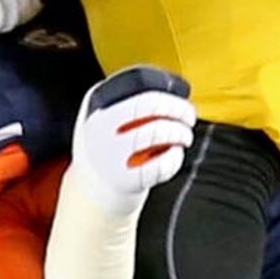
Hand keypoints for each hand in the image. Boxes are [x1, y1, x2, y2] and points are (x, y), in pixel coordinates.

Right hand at [69, 65, 197, 210]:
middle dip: (178, 108)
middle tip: (189, 116)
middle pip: (149, 105)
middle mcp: (98, 127)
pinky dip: (175, 158)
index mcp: (96, 106)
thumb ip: (128, 101)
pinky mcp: (123, 181)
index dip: (167, 91)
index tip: (180, 97)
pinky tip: (175, 155)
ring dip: (180, 132)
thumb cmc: (110, 148)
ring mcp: (109, 155)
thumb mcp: (105, 118)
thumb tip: (177, 88)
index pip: (138, 87)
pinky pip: (159, 166)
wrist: (90, 191)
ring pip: (155, 132)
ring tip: (185, 137)